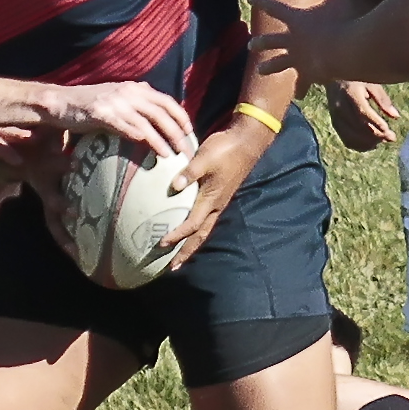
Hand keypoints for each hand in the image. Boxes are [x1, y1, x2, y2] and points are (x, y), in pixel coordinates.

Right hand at [42, 81, 191, 155]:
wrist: (59, 102)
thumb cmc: (87, 105)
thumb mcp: (116, 99)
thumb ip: (135, 105)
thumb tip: (154, 119)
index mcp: (135, 88)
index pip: (167, 100)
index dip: (181, 117)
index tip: (190, 133)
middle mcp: (129, 92)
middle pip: (162, 112)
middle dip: (177, 133)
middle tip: (186, 151)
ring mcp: (116, 102)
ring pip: (148, 122)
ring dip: (162, 140)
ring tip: (172, 156)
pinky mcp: (102, 113)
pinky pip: (127, 127)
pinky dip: (141, 139)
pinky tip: (150, 152)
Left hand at [161, 114, 271, 269]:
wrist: (247, 142)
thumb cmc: (225, 149)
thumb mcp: (204, 158)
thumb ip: (188, 173)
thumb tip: (174, 187)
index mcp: (211, 199)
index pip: (192, 224)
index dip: (177, 236)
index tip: (161, 244)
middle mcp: (216, 206)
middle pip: (199, 236)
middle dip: (186, 252)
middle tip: (172, 267)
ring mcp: (219, 202)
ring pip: (204, 230)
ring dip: (191, 245)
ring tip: (179, 256)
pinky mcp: (220, 196)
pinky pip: (206, 220)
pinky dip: (196, 231)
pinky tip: (189, 231)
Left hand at [248, 0, 343, 82]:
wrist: (343, 52)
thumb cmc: (341, 22)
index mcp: (295, 20)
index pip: (273, 7)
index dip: (261, 2)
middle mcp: (291, 40)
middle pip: (270, 41)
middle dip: (259, 43)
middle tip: (250, 45)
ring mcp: (297, 59)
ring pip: (278, 64)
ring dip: (268, 67)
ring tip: (260, 70)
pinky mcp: (307, 75)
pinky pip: (301, 84)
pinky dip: (300, 89)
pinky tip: (298, 95)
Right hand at [324, 81, 399, 150]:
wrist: (334, 76)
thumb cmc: (358, 78)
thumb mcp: (372, 83)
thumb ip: (383, 100)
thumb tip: (396, 117)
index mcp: (350, 92)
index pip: (362, 112)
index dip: (375, 123)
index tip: (388, 129)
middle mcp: (340, 106)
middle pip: (357, 126)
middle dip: (376, 135)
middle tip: (392, 137)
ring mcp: (335, 116)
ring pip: (351, 136)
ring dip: (369, 142)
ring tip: (383, 140)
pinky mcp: (335, 123)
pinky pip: (346, 139)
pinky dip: (360, 145)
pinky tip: (372, 144)